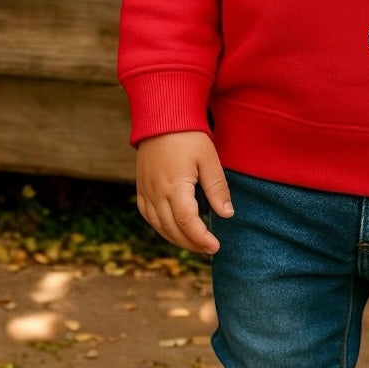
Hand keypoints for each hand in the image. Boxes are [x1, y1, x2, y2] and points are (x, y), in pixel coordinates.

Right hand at [135, 131, 232, 253]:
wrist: (162, 118)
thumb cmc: (188, 136)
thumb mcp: (208, 159)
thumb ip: (217, 188)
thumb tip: (227, 214)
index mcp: (175, 186)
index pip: (187, 222)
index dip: (201, 238)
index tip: (215, 247)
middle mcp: (157, 193)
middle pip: (172, 229)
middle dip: (191, 243)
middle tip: (209, 249)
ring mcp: (146, 191)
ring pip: (159, 226)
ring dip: (176, 239)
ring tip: (195, 244)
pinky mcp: (141, 187)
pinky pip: (148, 215)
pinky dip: (160, 228)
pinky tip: (172, 230)